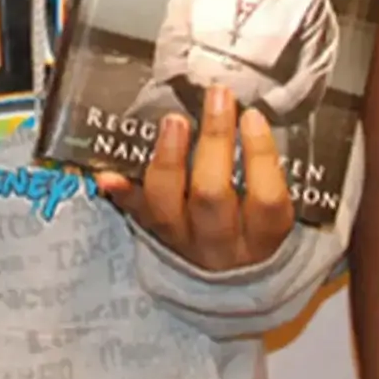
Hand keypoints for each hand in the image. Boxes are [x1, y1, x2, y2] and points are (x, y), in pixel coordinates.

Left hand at [98, 83, 294, 271]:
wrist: (229, 282)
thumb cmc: (257, 227)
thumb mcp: (272, 210)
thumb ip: (266, 171)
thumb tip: (251, 115)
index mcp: (261, 236)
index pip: (266, 200)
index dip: (260, 157)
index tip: (252, 116)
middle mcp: (220, 244)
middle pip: (212, 196)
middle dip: (213, 142)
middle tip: (216, 97)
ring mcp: (183, 242)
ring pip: (168, 206)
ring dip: (169, 160)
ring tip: (173, 120)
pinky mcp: (155, 236)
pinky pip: (136, 214)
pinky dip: (122, 193)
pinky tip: (107, 175)